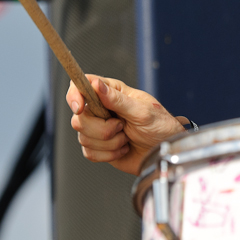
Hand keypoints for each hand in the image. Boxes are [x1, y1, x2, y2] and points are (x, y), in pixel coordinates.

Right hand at [67, 74, 185, 175]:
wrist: (165, 150)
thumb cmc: (160, 126)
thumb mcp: (142, 111)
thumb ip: (118, 100)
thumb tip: (96, 84)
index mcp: (112, 92)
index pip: (82, 86)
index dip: (75, 95)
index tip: (80, 108)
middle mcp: (102, 109)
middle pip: (79, 118)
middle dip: (102, 128)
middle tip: (122, 126)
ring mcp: (99, 128)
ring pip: (83, 137)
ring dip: (109, 143)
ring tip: (127, 137)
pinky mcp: (99, 147)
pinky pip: (89, 153)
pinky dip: (108, 154)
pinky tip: (123, 149)